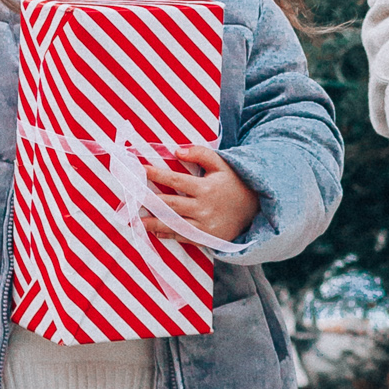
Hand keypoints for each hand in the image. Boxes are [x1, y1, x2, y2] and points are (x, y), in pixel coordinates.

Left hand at [145, 145, 259, 244]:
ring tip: (137, 219)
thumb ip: (200, 153)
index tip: (139, 170)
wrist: (256, 210)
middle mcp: (204, 208)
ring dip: (153, 222)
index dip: (155, 174)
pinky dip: (168, 234)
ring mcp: (205, 225)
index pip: (174, 179)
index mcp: (206, 188)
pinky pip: (183, 237)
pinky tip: (155, 230)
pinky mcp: (207, 238)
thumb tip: (177, 150)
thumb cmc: (234, 183)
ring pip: (173, 224)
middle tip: (131, 199)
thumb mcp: (222, 164)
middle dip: (148, 201)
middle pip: (169, 204)